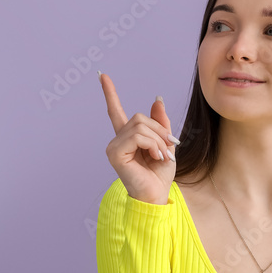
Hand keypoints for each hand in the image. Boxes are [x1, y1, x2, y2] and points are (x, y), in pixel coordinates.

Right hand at [100, 72, 178, 204]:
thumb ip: (160, 123)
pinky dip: (153, 145)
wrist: (157, 196)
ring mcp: (114, 147)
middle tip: (169, 148)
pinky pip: (138, 136)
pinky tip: (155, 158)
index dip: (110, 93)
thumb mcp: (166, 144)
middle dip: (159, 131)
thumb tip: (157, 99)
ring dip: (158, 140)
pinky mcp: (115, 154)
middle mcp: (117, 140)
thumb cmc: (160, 175)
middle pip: (139, 117)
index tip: (102, 75)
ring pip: (140, 126)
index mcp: (127, 138)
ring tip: (162, 156)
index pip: (115, 111)